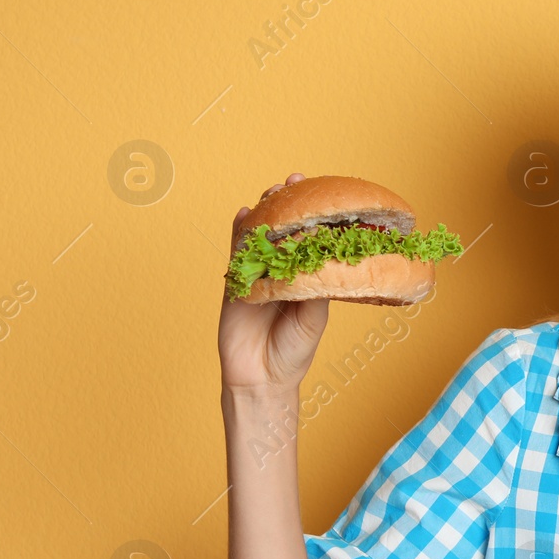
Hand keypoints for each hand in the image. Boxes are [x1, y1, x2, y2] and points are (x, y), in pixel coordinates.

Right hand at [218, 174, 329, 395]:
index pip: (310, 239)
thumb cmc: (294, 349)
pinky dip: (237, 232)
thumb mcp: (314, 315)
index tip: (324, 192)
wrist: (262, 377)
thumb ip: (315, 285)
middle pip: (282, 229)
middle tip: (293, 181)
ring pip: (257, 235)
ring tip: (271, 191)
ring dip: (263, 211)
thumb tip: (320, 256)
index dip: (314, 216)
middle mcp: (281, 271)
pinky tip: (242, 213)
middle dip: (287, 203)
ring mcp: (256, 274)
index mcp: (304, 276)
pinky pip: (234, 253)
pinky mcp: (234, 282)